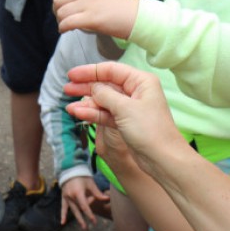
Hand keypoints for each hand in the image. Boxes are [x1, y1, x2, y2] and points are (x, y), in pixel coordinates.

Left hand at [53, 0, 137, 38]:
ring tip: (66, 26)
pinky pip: (67, 22)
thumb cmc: (123, 8)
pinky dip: (63, 28)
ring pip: (61, 12)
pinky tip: (65, 31)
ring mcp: (88, 3)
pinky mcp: (91, 18)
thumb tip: (72, 4)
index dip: (60, 1)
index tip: (64, 10)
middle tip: (62, 19)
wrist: (139, 16)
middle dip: (57, 10)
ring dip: (60, 21)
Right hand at [61, 176, 109, 229]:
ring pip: (73, 210)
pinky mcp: (63, 197)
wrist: (69, 169)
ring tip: (83, 227)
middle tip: (87, 228)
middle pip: (79, 210)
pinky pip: (63, 207)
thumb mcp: (90, 183)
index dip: (90, 215)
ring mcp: (66, 197)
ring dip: (78, 219)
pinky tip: (62, 223)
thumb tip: (107, 199)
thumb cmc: (82, 176)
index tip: (94, 222)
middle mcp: (71, 196)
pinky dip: (63, 215)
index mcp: (78, 193)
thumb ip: (97, 193)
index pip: (85, 207)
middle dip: (83, 220)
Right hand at [65, 62, 185, 174]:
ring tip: (69, 106)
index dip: (90, 71)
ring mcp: (130, 108)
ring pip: (104, 101)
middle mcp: (136, 91)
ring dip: (87, 103)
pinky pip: (106, 114)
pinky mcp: (126, 122)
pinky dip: (93, 114)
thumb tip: (93, 87)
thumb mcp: (125, 108)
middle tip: (67, 88)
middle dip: (86, 87)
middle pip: (106, 84)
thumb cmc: (149, 130)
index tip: (72, 74)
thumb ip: (105, 94)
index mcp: (141, 81)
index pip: (111, 70)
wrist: (163, 160)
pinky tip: (79, 114)